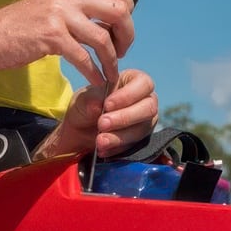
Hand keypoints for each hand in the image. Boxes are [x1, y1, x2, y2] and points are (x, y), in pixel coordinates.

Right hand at [0, 0, 135, 86]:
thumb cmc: (24, 25)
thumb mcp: (55, 4)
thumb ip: (80, 6)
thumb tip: (109, 18)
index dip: (128, 4)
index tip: (122, 24)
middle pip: (118, 9)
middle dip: (127, 34)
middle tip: (122, 50)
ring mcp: (61, 14)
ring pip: (103, 38)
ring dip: (112, 59)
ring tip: (111, 71)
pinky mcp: (52, 37)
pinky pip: (84, 57)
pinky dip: (95, 72)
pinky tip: (97, 80)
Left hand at [38, 69, 158, 158]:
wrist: (81, 128)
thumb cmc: (87, 104)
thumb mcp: (84, 98)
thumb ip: (91, 99)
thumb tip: (97, 105)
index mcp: (135, 80)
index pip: (143, 84)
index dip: (128, 95)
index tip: (107, 105)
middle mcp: (146, 100)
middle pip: (148, 108)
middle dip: (124, 118)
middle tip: (102, 124)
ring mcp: (146, 121)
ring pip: (142, 129)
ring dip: (119, 136)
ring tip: (99, 141)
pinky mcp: (141, 139)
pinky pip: (134, 145)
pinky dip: (117, 148)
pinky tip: (103, 149)